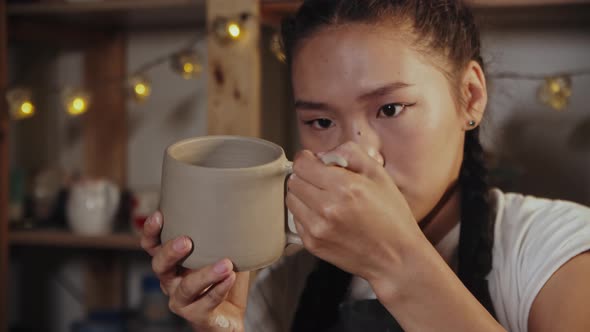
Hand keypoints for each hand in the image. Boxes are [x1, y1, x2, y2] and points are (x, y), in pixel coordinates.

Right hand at [141, 211, 248, 330]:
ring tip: (225, 264)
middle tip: (186, 241)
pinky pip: (206, 302)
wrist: (229, 315)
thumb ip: (224, 233)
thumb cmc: (222, 278)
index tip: (160, 215)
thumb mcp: (222, 251)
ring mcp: (182, 300)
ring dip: (206, 274)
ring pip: (186, 288)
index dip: (151, 232)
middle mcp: (171, 280)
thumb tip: (240, 205)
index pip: (152, 246)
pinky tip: (230, 278)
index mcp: (172, 262)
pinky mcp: (196, 315)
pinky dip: (219, 289)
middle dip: (170, 252)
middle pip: (159, 266)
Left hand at [286, 142, 425, 294]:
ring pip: (291, 199)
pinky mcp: (312, 244)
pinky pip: (296, 219)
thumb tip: (323, 155)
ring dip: (303, 195)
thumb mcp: (379, 175)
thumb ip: (350, 153)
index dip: (308, 159)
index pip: (302, 164)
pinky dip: (305, 214)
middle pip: (294, 180)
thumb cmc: (391, 216)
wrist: (396, 258)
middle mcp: (327, 208)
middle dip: (306, 176)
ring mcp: (317, 228)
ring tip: (323, 199)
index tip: (315, 162)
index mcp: (344, 187)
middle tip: (322, 181)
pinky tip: (325, 216)